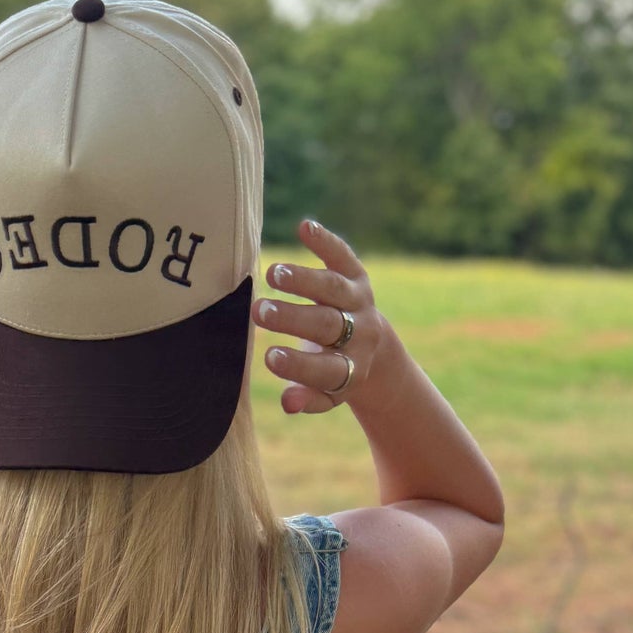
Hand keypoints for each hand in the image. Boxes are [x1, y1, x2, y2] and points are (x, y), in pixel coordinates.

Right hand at [254, 218, 397, 414]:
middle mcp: (360, 333)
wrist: (372, 349)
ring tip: (272, 274)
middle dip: (294, 319)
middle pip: (328, 325)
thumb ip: (307, 399)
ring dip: (304, 280)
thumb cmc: (333, 373)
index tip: (269, 357)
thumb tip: (288, 404)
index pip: (327, 369)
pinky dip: (326, 241)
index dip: (299, 365)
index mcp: (351, 368)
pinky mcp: (356, 275)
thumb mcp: (324, 394)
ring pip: (333, 288)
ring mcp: (360, 301)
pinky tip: (305, 228)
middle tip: (259, 313)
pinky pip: (342, 256)